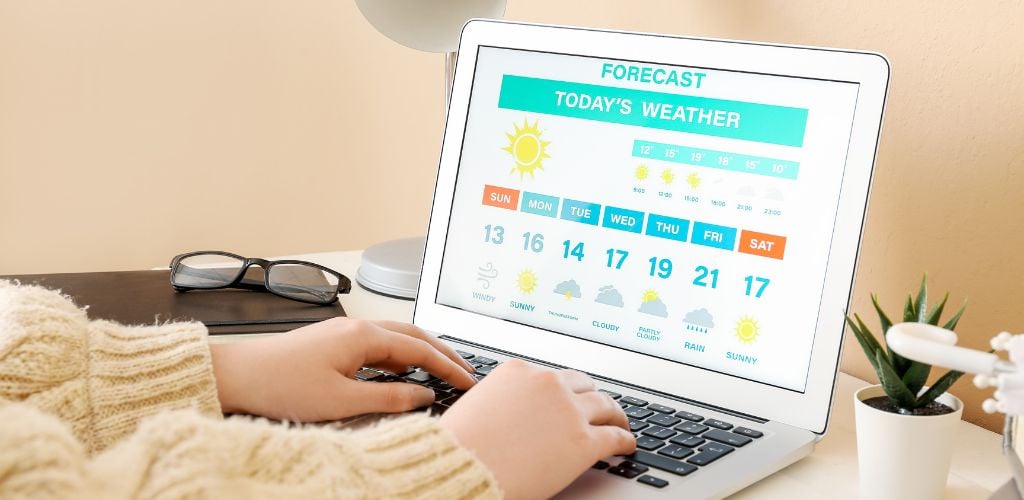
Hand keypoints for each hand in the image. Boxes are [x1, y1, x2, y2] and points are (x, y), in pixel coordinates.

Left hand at [209, 318, 475, 420]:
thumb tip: (423, 397)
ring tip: (442, 369)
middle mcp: (358, 328)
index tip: (469, 381)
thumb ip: (389, 399)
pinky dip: (401, 356)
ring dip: (423, 352)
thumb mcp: (342, 401)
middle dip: (444, 353)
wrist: (238, 375)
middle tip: (466, 372)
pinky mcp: (334, 343)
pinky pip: (379, 344)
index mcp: (364, 337)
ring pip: (397, 338)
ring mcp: (345, 333)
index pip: (421, 351)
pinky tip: (403, 370)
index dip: (449, 367)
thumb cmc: (281, 385)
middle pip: (414, 336)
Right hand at [439, 360, 634, 498]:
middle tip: (599, 407)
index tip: (570, 396)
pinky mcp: (584, 441)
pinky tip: (627, 444)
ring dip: (616, 415)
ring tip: (621, 424)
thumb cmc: (461, 444)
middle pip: (584, 385)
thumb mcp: (477, 405)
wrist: (464, 467)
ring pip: (606, 406)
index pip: (553, 376)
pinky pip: (615, 436)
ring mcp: (569, 411)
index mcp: (520, 372)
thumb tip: (511, 410)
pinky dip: (625, 439)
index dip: (565, 390)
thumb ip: (502, 399)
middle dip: (592, 397)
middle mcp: (548, 385)